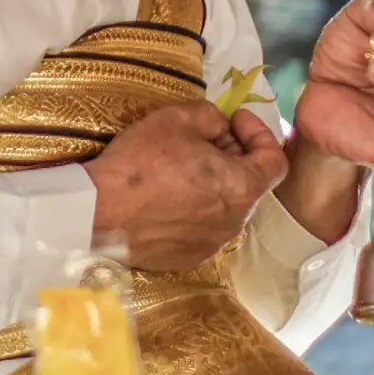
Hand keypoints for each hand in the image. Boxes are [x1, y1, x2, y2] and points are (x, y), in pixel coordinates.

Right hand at [83, 101, 287, 271]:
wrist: (98, 212)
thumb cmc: (142, 162)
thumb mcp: (178, 118)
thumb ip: (212, 116)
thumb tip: (220, 128)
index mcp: (242, 189)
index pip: (275, 161)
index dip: (260, 134)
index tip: (235, 120)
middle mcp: (234, 223)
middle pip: (249, 183)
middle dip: (234, 155)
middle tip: (205, 138)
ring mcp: (211, 244)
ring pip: (225, 206)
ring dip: (214, 183)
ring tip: (182, 165)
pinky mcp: (187, 257)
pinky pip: (202, 227)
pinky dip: (195, 207)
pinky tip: (167, 194)